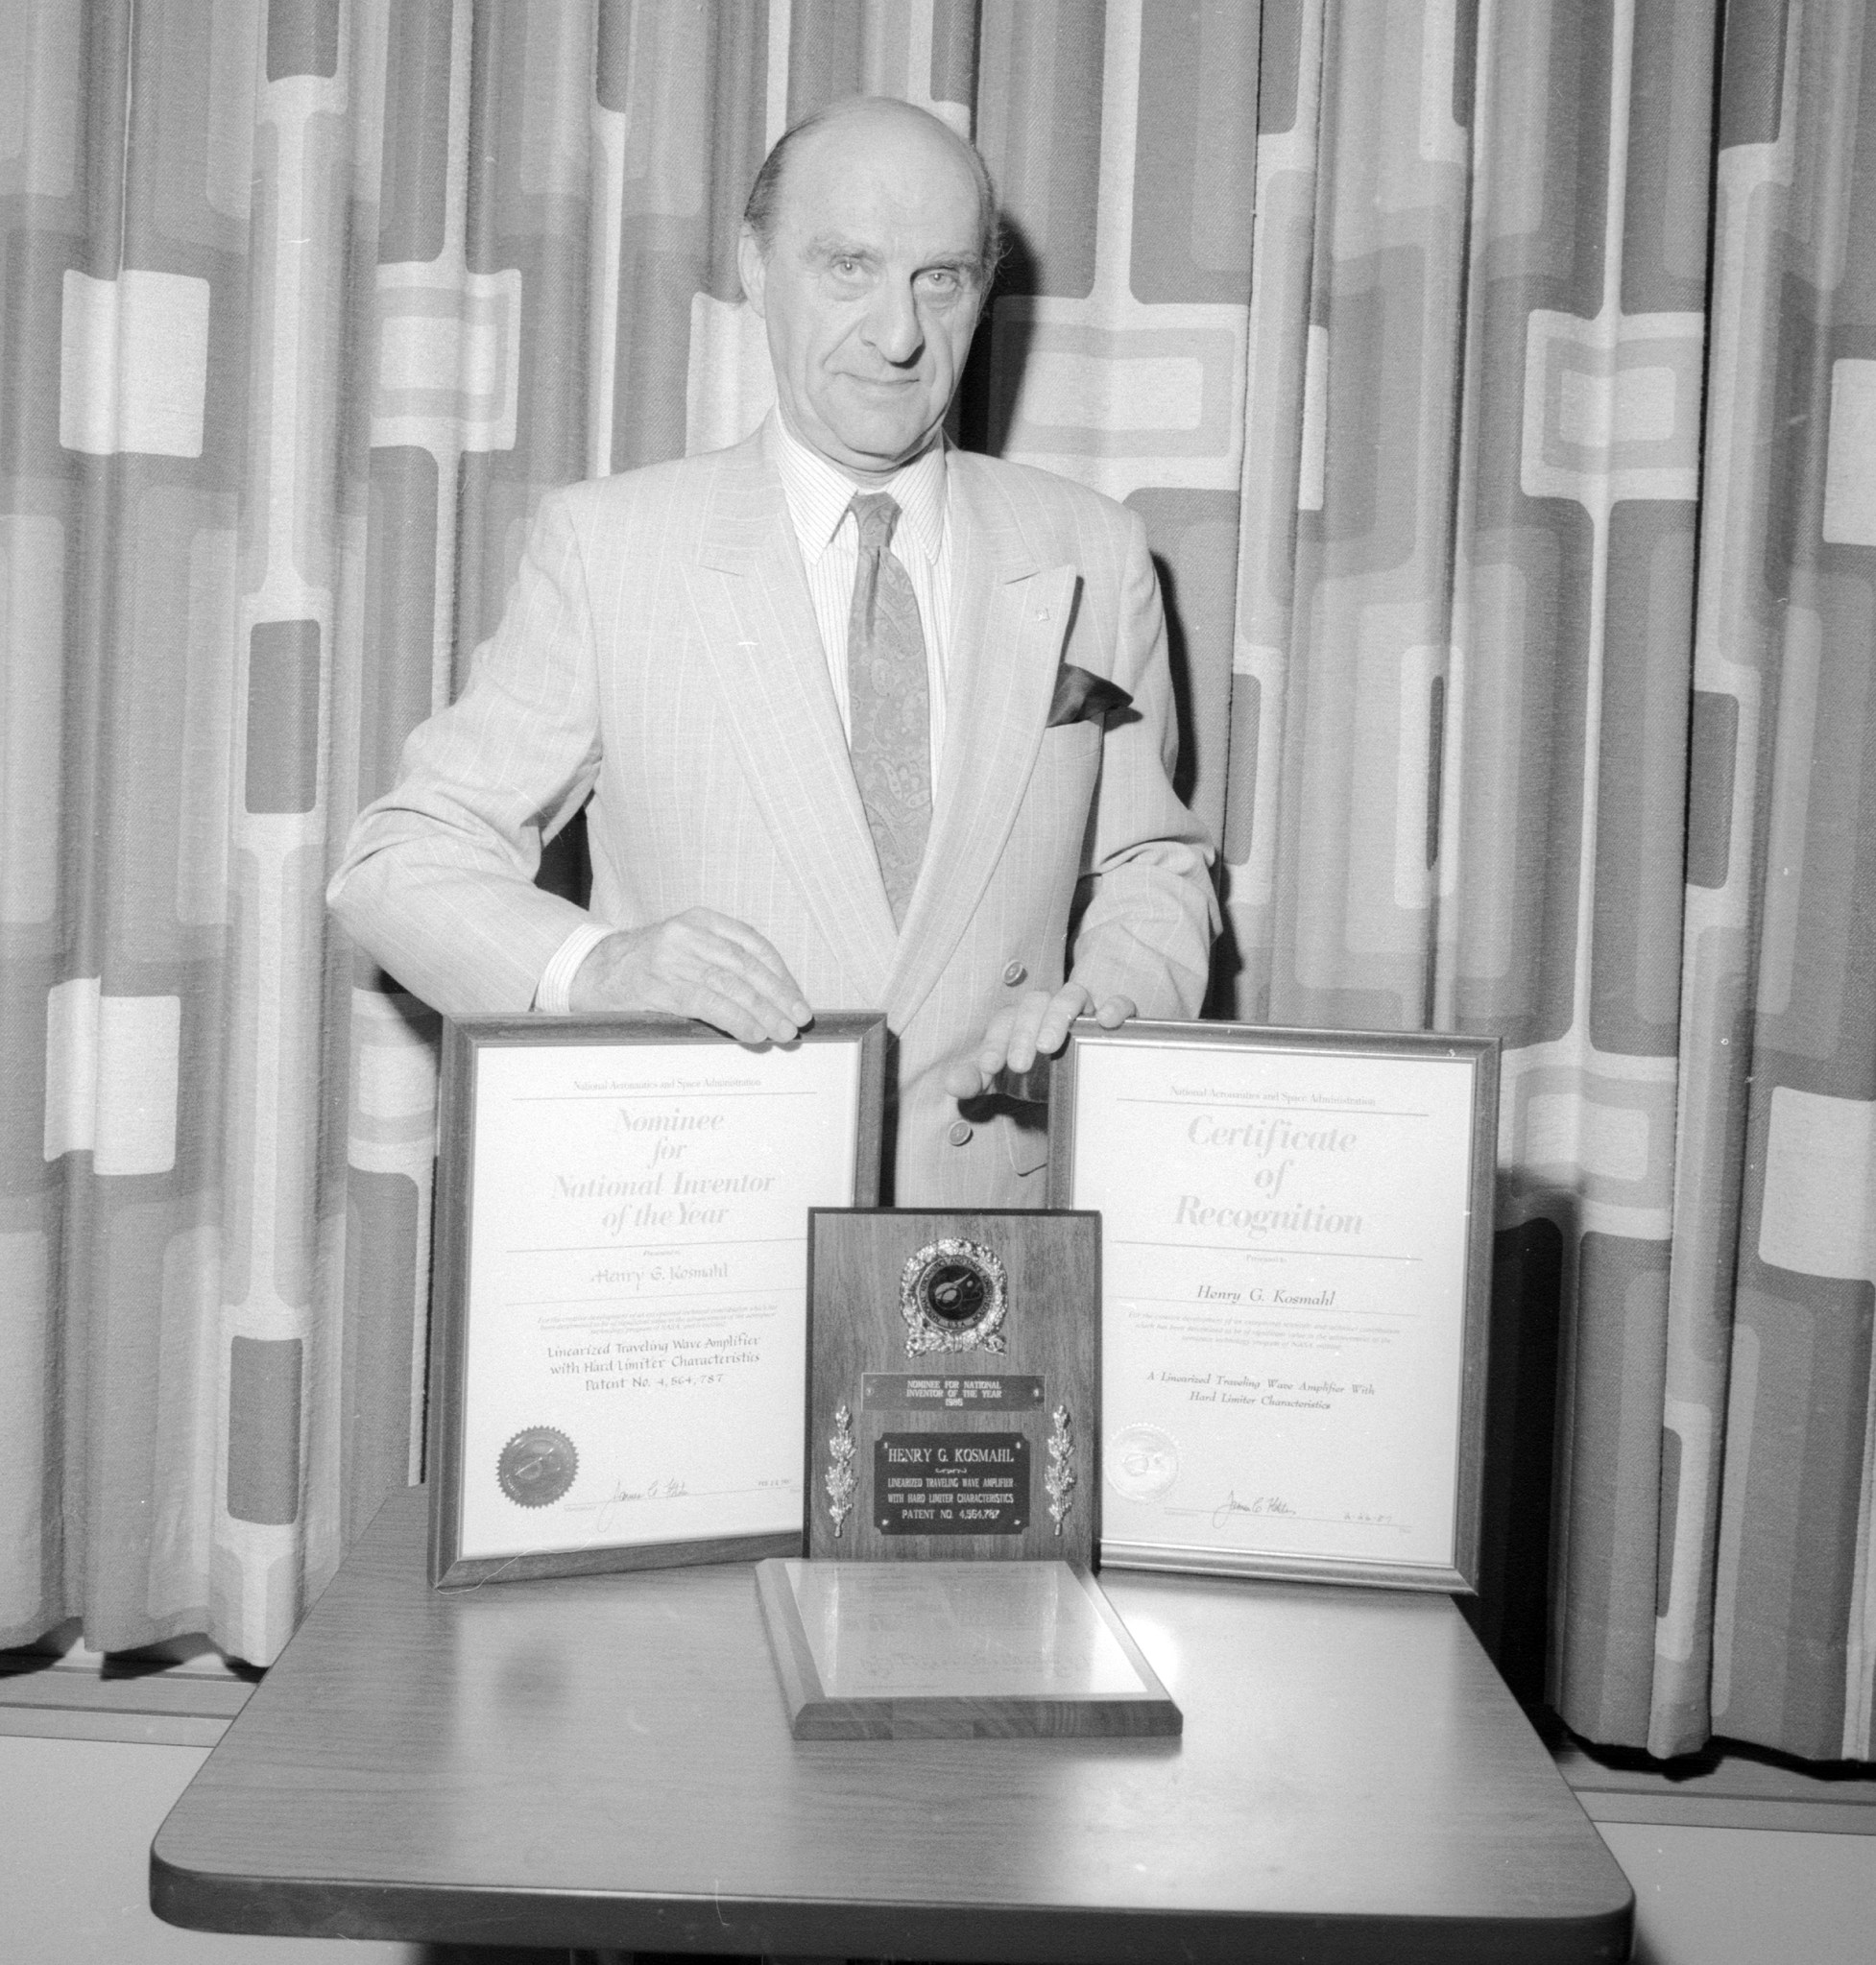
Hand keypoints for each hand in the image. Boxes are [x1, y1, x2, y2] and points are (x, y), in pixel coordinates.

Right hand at [568, 909, 812, 1044]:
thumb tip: (771, 998)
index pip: (753, 945)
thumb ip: (719, 961)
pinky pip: (708, 1004)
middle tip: (800, 1019)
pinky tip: (753, 1034)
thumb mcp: (684, 948)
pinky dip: (737, 1021)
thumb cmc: (646, 965)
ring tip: (782, 1032)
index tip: (796, 997)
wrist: (591, 971)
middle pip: (748, 966)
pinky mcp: (659, 986)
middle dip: (779, 995)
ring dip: (764, 1013)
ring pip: (732, 986)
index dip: (780, 973)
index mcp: (701, 920)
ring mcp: (673, 959)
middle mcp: (689, 934)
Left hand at [942, 984, 1136, 1099]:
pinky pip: (1121, 1002)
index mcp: (1021, 1020)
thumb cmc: (1036, 1077)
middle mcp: (1051, 1009)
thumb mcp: (1003, 1083)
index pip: (1004, 1021)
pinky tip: (1105, 1022)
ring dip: (1059, 1016)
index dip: (994, 1042)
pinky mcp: (1117, 1020)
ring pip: (1072, 994)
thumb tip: (953, 1083)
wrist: (1078, 1086)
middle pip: (1036, 1002)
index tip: (989, 1068)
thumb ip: (976, 1081)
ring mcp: (1085, 1012)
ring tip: (1049, 1045)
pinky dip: (1115, 1006)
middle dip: (1023, 1032)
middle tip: (1020, 1064)